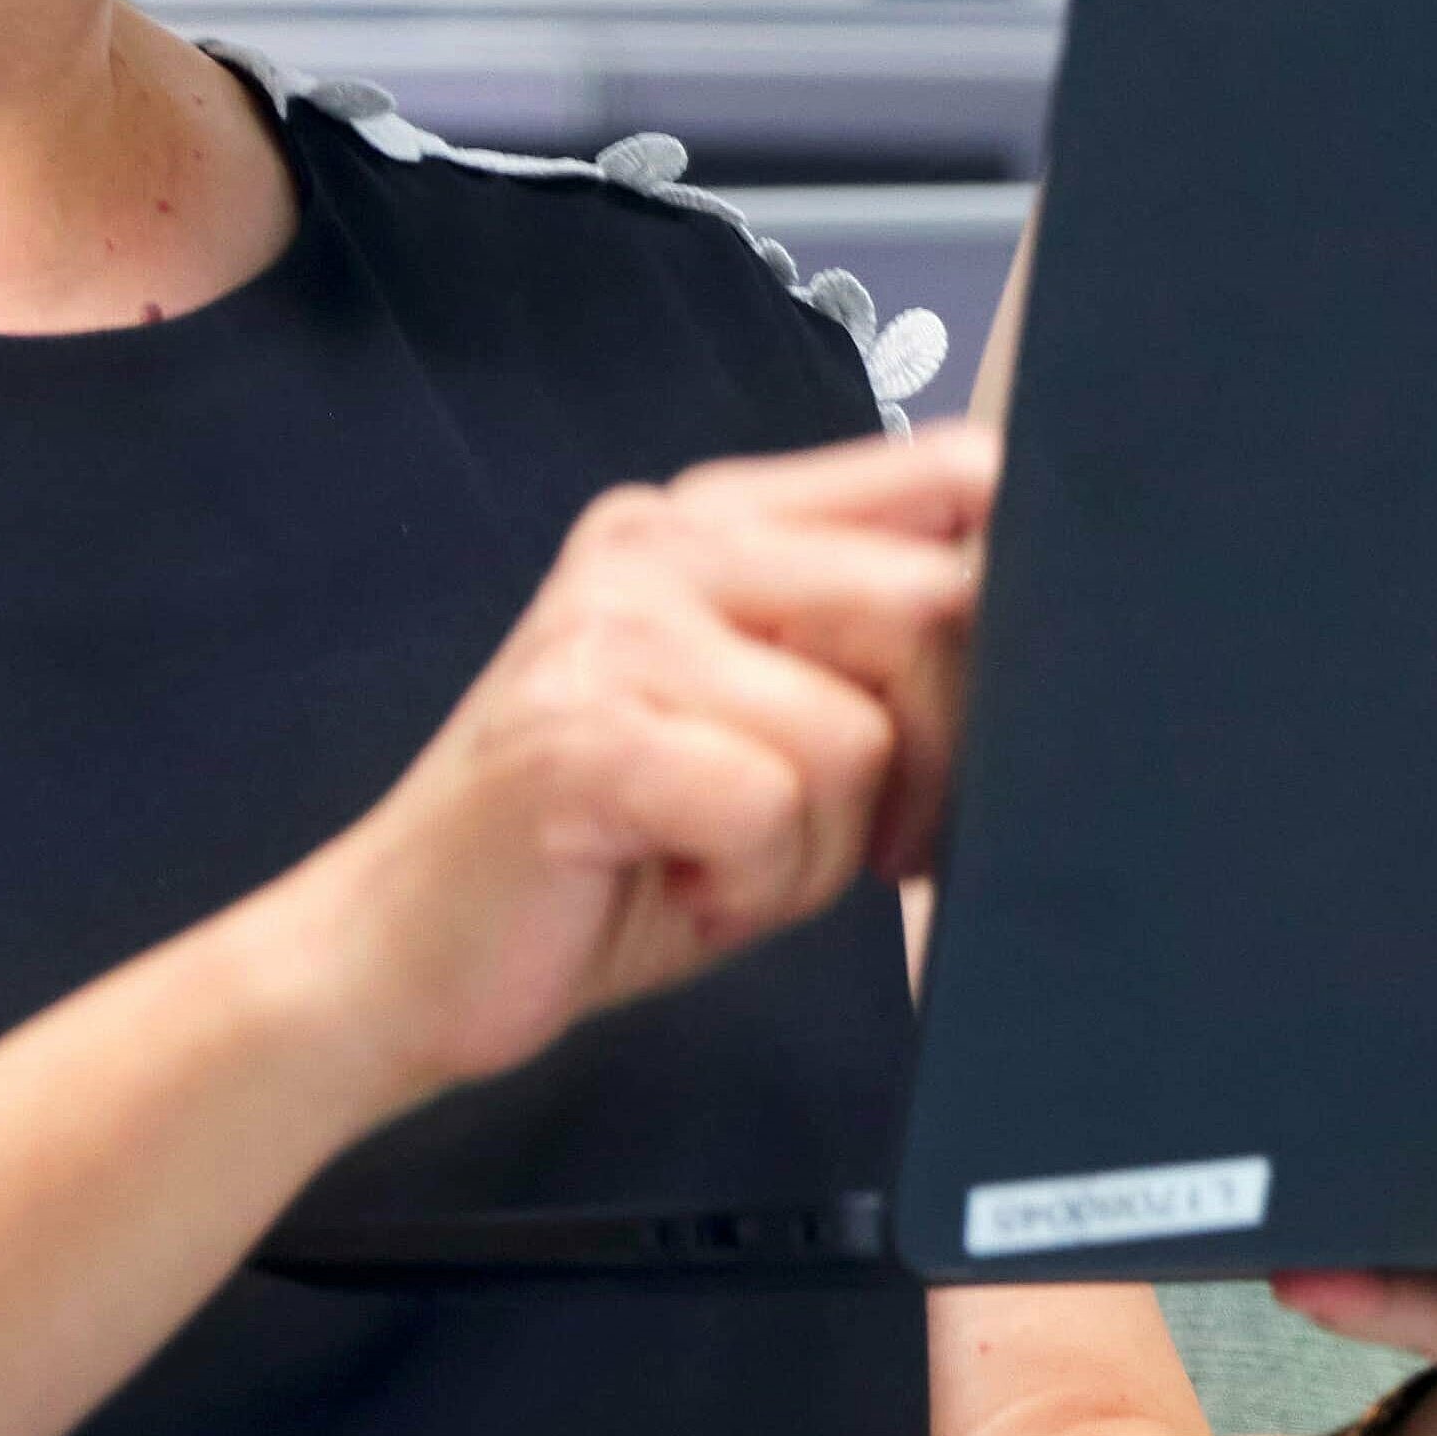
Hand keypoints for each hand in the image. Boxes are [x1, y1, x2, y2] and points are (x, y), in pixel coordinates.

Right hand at [251, 425, 987, 1099]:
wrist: (396, 960)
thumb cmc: (602, 859)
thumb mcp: (764, 735)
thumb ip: (871, 660)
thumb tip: (1040, 636)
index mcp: (711, 520)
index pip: (942, 476)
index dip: (1008, 592)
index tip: (966, 712)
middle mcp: (661, 543)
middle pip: (929, 603)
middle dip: (925, 756)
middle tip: (842, 834)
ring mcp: (614, 628)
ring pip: (859, 732)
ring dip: (817, 846)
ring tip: (717, 856)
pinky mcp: (585, 732)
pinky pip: (774, 809)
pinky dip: (750, 884)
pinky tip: (673, 882)